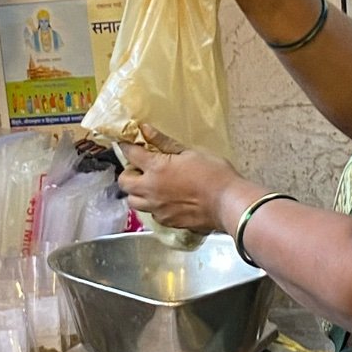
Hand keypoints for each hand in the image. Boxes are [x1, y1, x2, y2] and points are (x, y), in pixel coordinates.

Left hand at [118, 132, 243, 236]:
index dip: (127, 147)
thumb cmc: (213, 173)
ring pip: (133, 201)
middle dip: (128, 173)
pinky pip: (150, 213)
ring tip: (151, 187)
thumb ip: (164, 143)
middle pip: (124, 182)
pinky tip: (165, 200)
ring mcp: (156, 208)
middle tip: (141, 169)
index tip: (128, 145)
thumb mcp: (190, 152)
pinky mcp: (166, 221)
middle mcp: (150, 189)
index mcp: (156, 168)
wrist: (227, 203)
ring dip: (137, 192)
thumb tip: (145, 129)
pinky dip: (153, 206)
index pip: (130, 154)